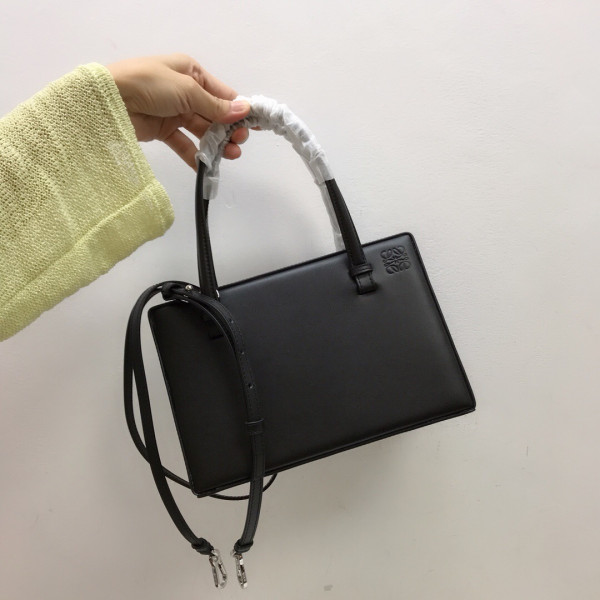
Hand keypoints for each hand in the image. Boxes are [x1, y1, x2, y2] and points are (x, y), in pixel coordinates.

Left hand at [105, 53, 249, 169]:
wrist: (109, 99)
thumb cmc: (148, 83)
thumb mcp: (187, 90)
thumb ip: (215, 105)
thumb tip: (243, 109)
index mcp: (191, 73)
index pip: (222, 94)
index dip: (238, 110)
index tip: (253, 126)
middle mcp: (184, 91)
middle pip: (214, 114)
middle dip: (228, 130)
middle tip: (238, 144)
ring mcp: (173, 112)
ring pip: (201, 130)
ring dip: (216, 144)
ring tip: (229, 156)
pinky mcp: (162, 130)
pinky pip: (183, 144)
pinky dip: (194, 155)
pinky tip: (205, 165)